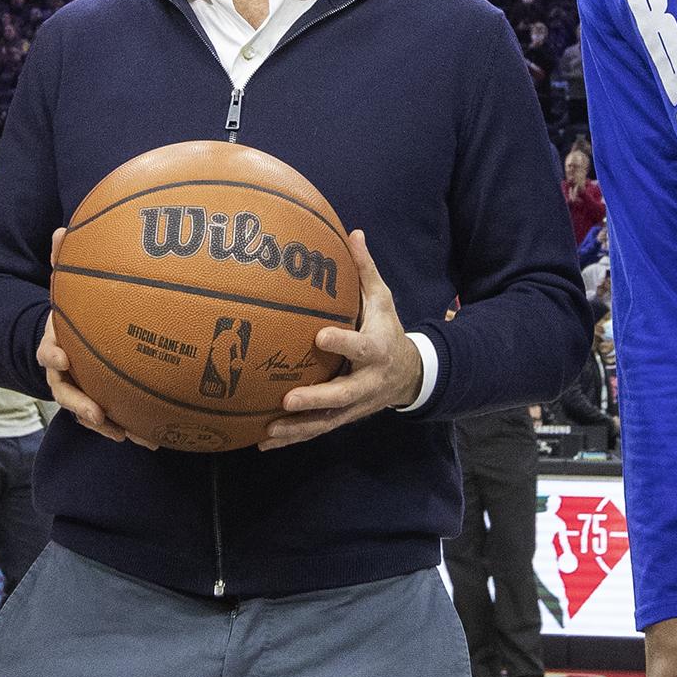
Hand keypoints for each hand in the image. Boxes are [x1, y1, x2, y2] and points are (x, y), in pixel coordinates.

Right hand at [37, 228, 141, 446]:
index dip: (52, 354)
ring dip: (106, 424)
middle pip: (66, 392)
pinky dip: (129, 428)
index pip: (47, 351)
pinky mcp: (100, 403)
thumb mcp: (66, 285)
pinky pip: (113, 418)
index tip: (61, 357)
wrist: (71, 339)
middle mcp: (65, 373)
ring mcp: (81, 390)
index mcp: (55, 343)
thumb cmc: (73, 311)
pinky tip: (151, 438)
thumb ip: (63, 262)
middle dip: (79, 404)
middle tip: (95, 412)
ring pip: (89, 413)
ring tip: (126, 434)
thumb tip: (60, 229)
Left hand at [264, 231, 424, 449]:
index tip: (320, 336)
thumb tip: (354, 232)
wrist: (411, 375)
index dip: (343, 343)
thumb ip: (366, 271)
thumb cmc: (389, 330)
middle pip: (342, 394)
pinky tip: (264, 443)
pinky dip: (293, 438)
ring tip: (268, 432)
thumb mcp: (384, 300)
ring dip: (298, 429)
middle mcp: (367, 382)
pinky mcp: (344, 417)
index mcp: (377, 350)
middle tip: (287, 400)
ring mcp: (355, 405)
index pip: (361, 347)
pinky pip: (317, 430)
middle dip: (316, 399)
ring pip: (327, 421)